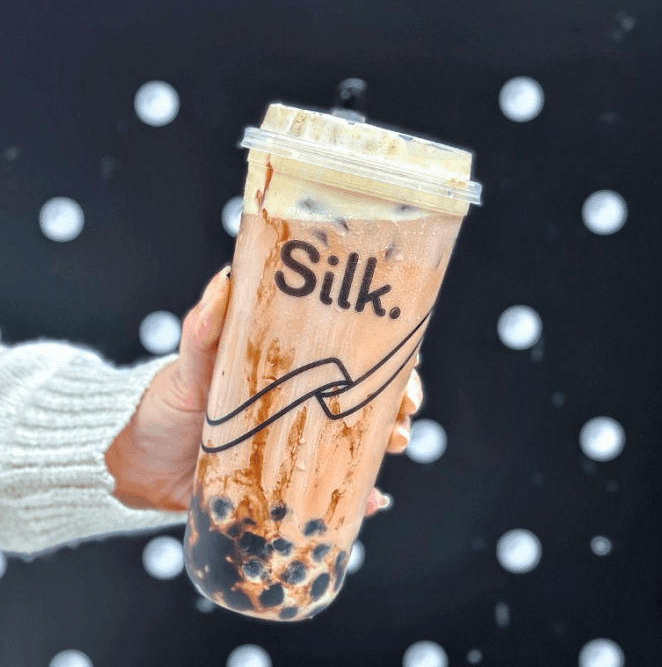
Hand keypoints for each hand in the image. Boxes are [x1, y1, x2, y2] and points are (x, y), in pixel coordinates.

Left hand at [105, 265, 422, 514]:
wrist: (140, 466)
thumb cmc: (167, 404)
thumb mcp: (187, 365)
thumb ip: (204, 328)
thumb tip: (225, 278)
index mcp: (288, 367)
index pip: (349, 353)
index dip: (383, 359)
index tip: (402, 368)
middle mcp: (302, 404)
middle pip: (366, 399)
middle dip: (397, 406)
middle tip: (402, 419)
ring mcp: (298, 445)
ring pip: (357, 442)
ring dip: (384, 446)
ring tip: (392, 450)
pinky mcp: (289, 485)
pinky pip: (331, 492)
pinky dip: (355, 498)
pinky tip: (372, 502)